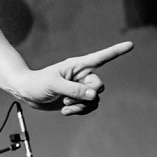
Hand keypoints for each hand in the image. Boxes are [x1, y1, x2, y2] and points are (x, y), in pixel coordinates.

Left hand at [16, 41, 132, 114]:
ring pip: (94, 99)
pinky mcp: (77, 99)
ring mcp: (80, 88)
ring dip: (81, 106)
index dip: (116, 52)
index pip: (101, 58)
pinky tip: (65, 110)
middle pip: (99, 86)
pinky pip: (88, 107)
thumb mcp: (53, 85)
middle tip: (67, 97)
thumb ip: (74, 89)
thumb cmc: (37, 83)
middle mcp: (82, 76)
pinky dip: (79, 111)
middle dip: (86, 95)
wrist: (26, 93)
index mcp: (77, 65)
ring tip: (64, 104)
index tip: (130, 45)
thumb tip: (94, 95)